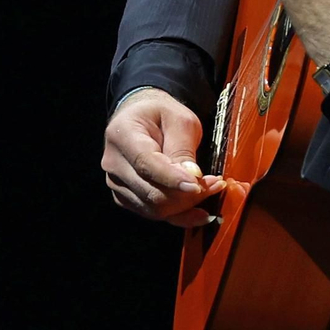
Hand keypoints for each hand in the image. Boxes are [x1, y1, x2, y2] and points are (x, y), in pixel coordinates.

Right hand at [102, 88, 224, 226]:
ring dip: (186, 206)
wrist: (142, 118)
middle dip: (187, 195)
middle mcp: (113, 162)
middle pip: (151, 193)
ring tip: (209, 190)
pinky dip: (178, 214)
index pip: (146, 164)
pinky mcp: (124, 197)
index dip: (172, 179)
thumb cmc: (161, 115)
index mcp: (122, 135)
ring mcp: (116, 182)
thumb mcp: (179, 119)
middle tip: (215, 184)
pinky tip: (196, 209)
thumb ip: (183, 148)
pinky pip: (153, 214)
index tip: (198, 186)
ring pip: (154, 209)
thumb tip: (191, 178)